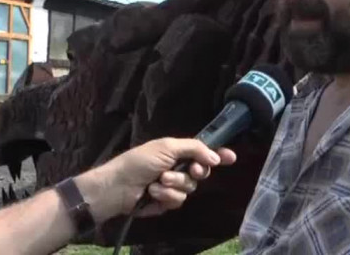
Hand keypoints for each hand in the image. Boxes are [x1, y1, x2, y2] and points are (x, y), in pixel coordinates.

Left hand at [74, 138, 235, 222]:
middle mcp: (178, 168)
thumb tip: (216, 156)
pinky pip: (178, 200)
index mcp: (178, 152)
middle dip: (195, 172)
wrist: (118, 186)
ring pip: (190, 188)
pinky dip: (166, 196)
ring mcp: (172, 186)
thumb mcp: (167, 147)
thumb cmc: (139, 161)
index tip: (231, 157)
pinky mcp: (166, 202)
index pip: (203, 153)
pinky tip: (153, 194)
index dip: (218, 155)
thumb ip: (194, 149)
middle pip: (202, 172)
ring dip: (174, 184)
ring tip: (158, 182)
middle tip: (190, 170)